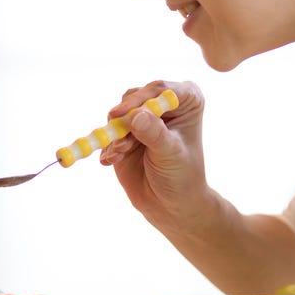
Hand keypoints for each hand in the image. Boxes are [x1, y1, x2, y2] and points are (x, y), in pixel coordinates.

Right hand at [99, 81, 214, 234]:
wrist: (169, 205)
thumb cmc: (181, 177)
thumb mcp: (170, 154)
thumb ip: (154, 133)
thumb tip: (135, 115)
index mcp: (186, 101)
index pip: (161, 90)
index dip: (140, 99)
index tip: (122, 114)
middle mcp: (164, 104)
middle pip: (135, 97)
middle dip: (125, 119)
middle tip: (121, 142)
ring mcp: (143, 117)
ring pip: (119, 112)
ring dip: (116, 134)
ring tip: (122, 154)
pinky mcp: (125, 132)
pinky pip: (108, 130)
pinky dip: (108, 145)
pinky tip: (113, 161)